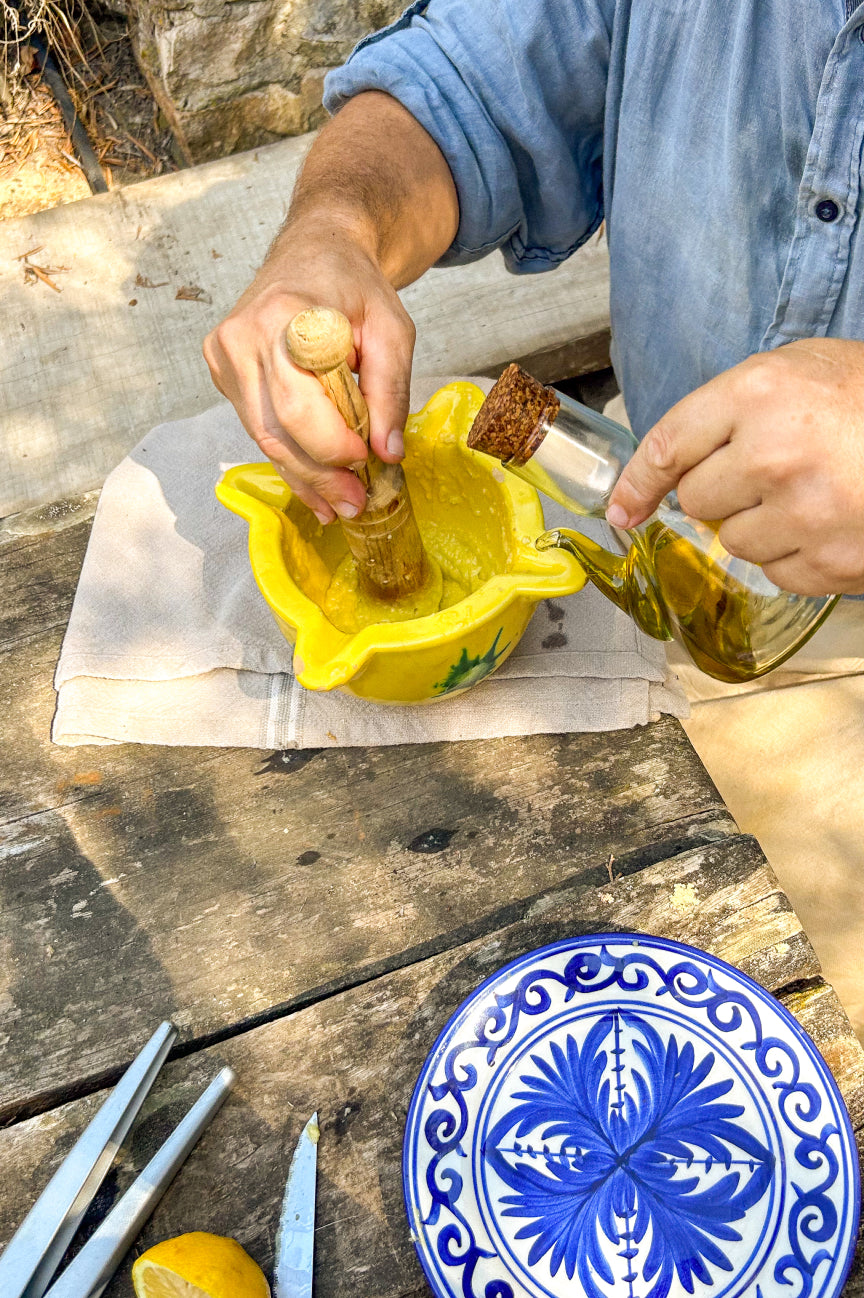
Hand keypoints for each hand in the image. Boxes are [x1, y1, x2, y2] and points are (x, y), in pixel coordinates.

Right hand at [203, 219, 415, 524]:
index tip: (365, 462)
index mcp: (281, 319)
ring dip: (304, 476)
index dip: (331, 445)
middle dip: (319, 475)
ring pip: (263, 437)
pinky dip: (290, 458)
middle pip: (276, 430)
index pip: (298, 405)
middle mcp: (240, 339)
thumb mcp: (392, 329)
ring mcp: (224, 358)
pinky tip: (315, 486)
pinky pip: (258, 428)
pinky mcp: (222, 374)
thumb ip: (391, 389)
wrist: (315, 251)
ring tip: (337, 504)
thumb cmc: (354, 286)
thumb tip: (387, 452)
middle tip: (354, 504)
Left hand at [606, 338, 863, 594]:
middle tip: (770, 472)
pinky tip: (830, 522)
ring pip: (733, 541)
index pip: (667, 444)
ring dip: (759, 525)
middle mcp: (772, 453)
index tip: (622, 508)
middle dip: (721, 491)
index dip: (636, 482)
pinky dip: (795, 554)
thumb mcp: (806, 369)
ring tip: (812, 494)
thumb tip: (670, 467)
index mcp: (761, 392)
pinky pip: (775, 571)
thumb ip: (734, 409)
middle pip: (697, 500)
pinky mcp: (827, 562)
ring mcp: (801, 514)